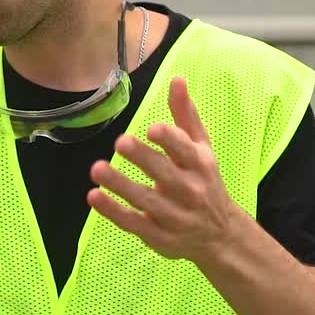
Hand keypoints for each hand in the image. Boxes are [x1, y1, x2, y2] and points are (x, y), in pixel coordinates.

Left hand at [88, 76, 243, 262]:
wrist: (220, 235)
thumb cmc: (205, 181)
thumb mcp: (202, 147)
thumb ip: (186, 114)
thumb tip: (177, 78)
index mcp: (200, 164)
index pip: (185, 150)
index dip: (170, 140)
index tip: (153, 128)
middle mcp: (189, 190)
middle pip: (164, 174)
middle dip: (143, 158)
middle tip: (120, 142)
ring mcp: (174, 216)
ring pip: (145, 200)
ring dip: (121, 185)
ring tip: (96, 169)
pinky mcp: (159, 236)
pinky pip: (134, 224)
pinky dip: (114, 212)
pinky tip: (94, 196)